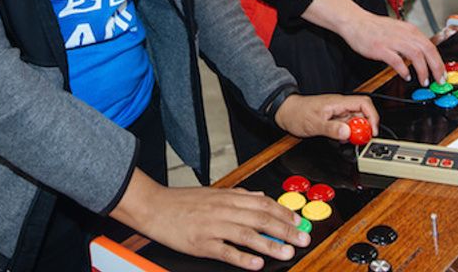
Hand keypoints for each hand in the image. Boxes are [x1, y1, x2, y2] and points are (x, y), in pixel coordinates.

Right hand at [112, 170, 308, 270]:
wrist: (155, 206)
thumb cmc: (183, 202)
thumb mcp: (214, 193)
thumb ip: (238, 195)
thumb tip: (260, 196)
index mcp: (228, 197)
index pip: (263, 204)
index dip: (283, 213)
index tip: (298, 222)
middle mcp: (224, 210)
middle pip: (261, 219)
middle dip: (285, 230)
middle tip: (302, 239)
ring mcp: (214, 227)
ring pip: (248, 235)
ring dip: (270, 245)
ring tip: (287, 252)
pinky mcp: (202, 243)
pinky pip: (226, 252)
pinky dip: (243, 258)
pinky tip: (257, 264)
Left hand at [273, 93, 378, 141]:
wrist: (286, 112)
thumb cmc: (297, 113)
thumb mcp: (314, 124)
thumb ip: (331, 129)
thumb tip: (347, 133)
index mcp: (338, 102)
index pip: (364, 104)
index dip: (372, 117)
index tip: (371, 131)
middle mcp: (340, 106)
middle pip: (363, 113)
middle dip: (365, 127)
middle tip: (360, 139)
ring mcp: (338, 112)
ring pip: (356, 121)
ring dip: (356, 132)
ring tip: (349, 140)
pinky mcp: (335, 119)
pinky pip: (348, 125)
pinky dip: (349, 133)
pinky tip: (342, 139)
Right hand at [303, 0, 443, 84]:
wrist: (356, 22)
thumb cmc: (375, 27)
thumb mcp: (398, 30)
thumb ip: (410, 41)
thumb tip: (422, 55)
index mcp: (410, 30)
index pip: (431, 46)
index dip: (439, 61)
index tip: (441, 73)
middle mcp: (404, 34)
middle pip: (427, 51)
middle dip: (436, 68)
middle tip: (438, 80)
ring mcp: (393, 41)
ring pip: (416, 56)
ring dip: (422, 71)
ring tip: (423, 81)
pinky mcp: (381, 48)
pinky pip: (397, 61)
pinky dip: (404, 70)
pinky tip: (405, 76)